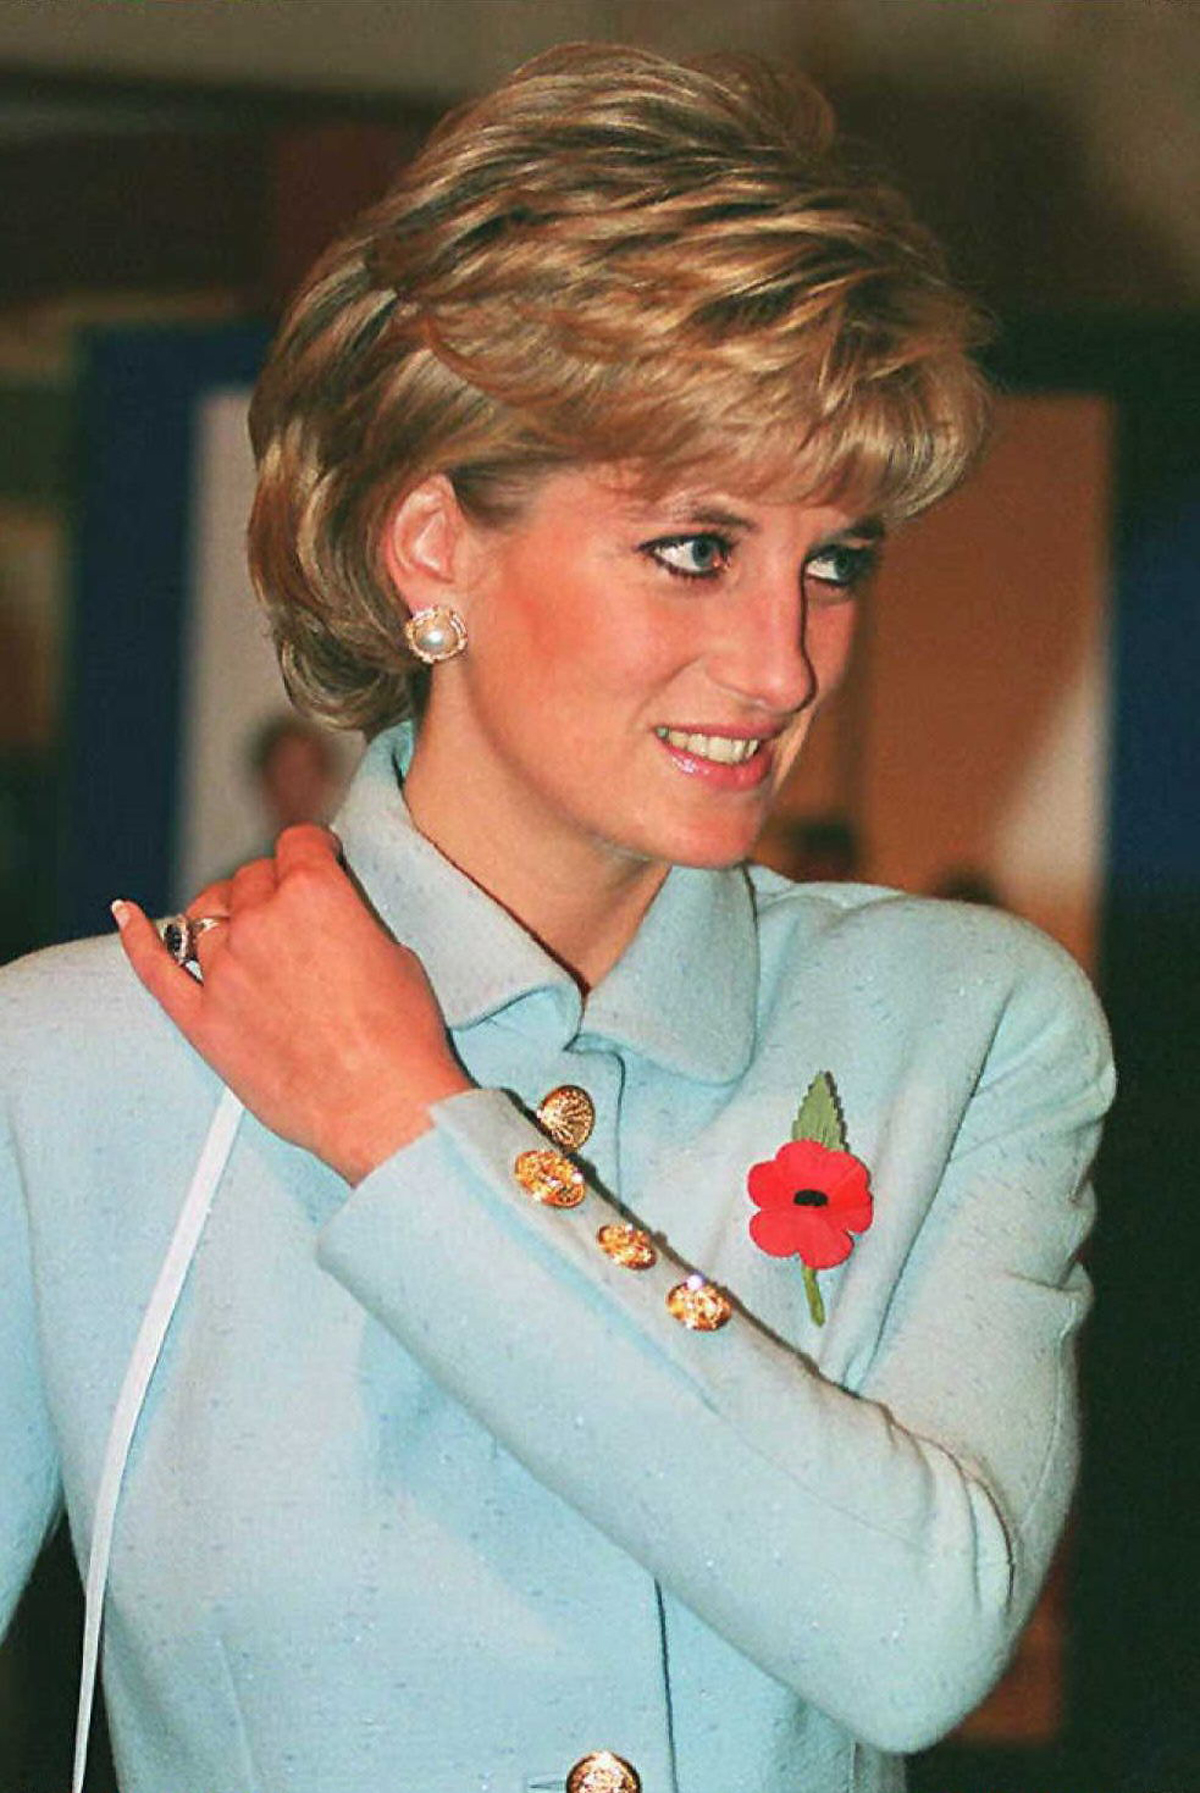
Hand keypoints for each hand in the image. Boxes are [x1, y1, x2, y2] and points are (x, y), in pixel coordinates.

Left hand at [113, 825, 472, 1182]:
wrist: (381, 1106)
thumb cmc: (399, 1040)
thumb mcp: (395, 955)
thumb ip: (351, 924)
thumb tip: (334, 928)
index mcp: (315, 894)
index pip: (297, 842)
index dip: (312, 847)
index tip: (317, 855)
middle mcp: (260, 921)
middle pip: (250, 877)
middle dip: (273, 884)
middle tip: (292, 908)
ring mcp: (223, 970)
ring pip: (205, 912)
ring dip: (226, 911)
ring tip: (243, 924)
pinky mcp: (202, 1019)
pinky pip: (156, 968)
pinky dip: (137, 937)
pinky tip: (127, 915)